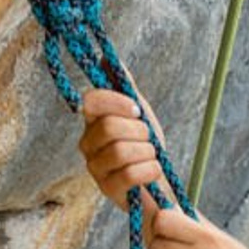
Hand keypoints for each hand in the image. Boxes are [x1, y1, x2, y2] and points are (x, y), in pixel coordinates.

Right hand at [77, 88, 163, 203]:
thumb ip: (125, 87)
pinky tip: (153, 172)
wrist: (161, 185)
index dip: (115, 102)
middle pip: (109, 127)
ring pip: (120, 151)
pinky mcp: (107, 190)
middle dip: (139, 131)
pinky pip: (129, 174)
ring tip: (151, 157)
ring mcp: (95, 169)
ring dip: (146, 152)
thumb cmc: (148, 148)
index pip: (90, 102)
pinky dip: (150, 170)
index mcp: (93, 122)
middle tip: (149, 139)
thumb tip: (108, 58)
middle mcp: (88, 144)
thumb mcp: (140, 115)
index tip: (137, 110)